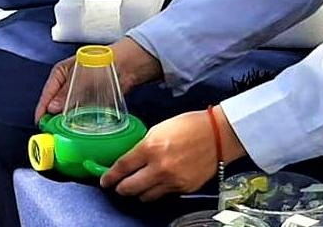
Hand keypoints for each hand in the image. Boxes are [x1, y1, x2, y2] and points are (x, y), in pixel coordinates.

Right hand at [34, 37, 162, 121]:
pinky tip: (76, 131)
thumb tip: (52, 109)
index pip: (46, 94)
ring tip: (62, 135)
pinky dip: (77, 122)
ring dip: (65, 122)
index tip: (40, 124)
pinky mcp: (88, 102)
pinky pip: (79, 114)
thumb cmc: (103, 63)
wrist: (127, 65)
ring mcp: (77, 94)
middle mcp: (66, 84)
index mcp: (60, 74)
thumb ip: (67, 93)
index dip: (42, 110)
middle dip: (52, 119)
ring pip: (66, 111)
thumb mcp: (82, 77)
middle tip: (51, 133)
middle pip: (54, 104)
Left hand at [101, 107, 245, 201]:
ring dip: (138, 192)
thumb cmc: (190, 126)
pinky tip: (158, 183)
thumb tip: (131, 159)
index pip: (122, 167)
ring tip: (138, 185)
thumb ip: (144, 145)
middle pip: (130, 188)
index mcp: (151, 147)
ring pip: (145, 196)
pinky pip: (164, 195)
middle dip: (120, 188)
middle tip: (118, 185)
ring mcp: (173, 181)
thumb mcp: (159, 129)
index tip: (104, 180)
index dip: (109, 176)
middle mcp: (160, 167)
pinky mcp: (184, 189)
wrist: (218, 134)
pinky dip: (158, 191)